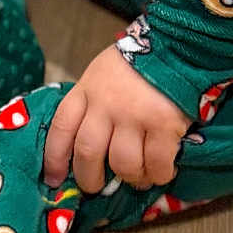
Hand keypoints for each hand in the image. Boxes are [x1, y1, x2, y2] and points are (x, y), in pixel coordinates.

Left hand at [42, 45, 190, 193]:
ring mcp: (134, 115)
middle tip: (96, 187)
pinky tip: (161, 172)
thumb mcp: (102, 74)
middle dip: (89, 178)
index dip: (54, 158)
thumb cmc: (138, 63)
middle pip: (87, 153)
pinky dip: (158, 174)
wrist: (178, 45)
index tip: (54, 179)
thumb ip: (92, 103)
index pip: (61, 128)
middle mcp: (106, 104)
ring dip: (130, 178)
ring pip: (123, 164)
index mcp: (87, 89)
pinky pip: (156, 164)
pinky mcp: (163, 124)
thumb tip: (84, 146)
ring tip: (137, 178)